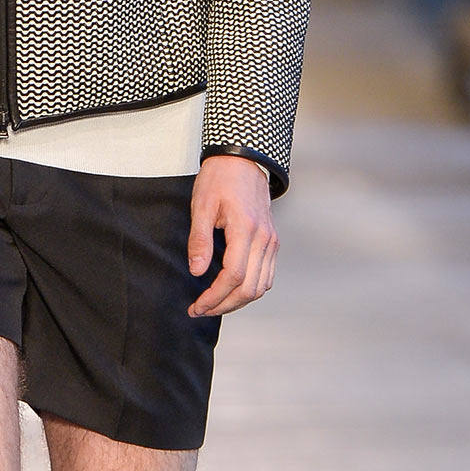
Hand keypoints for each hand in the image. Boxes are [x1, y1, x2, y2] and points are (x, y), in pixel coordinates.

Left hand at [187, 156, 277, 317]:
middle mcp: (264, 239)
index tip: (197, 306)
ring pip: (261, 286)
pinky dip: (251, 290)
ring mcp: (271, 241)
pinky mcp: (272, 241)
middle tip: (201, 310)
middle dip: (224, 305)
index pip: (233, 276)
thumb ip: (200, 240)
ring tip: (214, 304)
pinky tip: (232, 291)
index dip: (214, 297)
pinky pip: (267, 276)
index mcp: (246, 229)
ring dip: (238, 301)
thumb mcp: (202, 206)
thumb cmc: (220, 179)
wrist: (243, 160)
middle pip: (250, 288)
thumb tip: (197, 271)